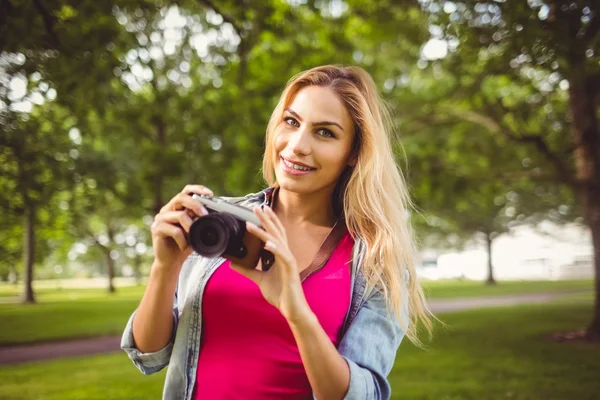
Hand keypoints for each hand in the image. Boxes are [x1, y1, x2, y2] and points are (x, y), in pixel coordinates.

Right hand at [150, 185, 212, 270]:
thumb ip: (200, 221)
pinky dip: (183, 239)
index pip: (186, 191)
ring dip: (191, 226)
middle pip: (181, 198)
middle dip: (196, 205)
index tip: (210, 194)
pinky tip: (184, 247)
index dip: (198, 189)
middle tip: (205, 215)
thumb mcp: (196, 231)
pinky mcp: (156, 229)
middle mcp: (168, 209)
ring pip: (180, 215)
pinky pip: (174, 230)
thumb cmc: (184, 245)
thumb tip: (212, 214)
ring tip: (194, 237)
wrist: (171, 262)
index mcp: (178, 207)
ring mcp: (161, 218)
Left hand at [230, 206, 311, 323]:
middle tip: (256, 207)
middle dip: (266, 219)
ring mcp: (288, 261)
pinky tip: (267, 243)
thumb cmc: (280, 293)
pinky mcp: (290, 270)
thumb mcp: (259, 279)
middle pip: (276, 232)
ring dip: (265, 231)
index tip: (260, 210)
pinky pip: (282, 256)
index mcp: (280, 255)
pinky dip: (275, 249)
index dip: (268, 221)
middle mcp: (285, 254)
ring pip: (277, 241)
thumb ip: (248, 270)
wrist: (291, 309)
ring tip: (254, 222)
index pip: (274, 233)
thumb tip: (233, 263)